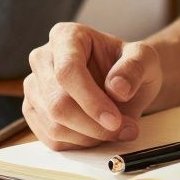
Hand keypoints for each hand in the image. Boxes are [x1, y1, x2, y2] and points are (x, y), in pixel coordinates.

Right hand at [23, 23, 161, 149]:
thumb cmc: (130, 66)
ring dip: (90, 137)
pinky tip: (98, 134)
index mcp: (66, 36)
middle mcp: (43, 58)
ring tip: (117, 130)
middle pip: (58, 103)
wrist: (122, 83)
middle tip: (125, 129)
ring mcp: (34, 87)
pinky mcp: (34, 111)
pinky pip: (51, 139)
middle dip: (94, 125)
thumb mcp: (145, 59)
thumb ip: (135, 68)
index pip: (67, 71)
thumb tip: (117, 88)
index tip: (115, 120)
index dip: (90, 100)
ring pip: (53, 125)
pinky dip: (79, 144)